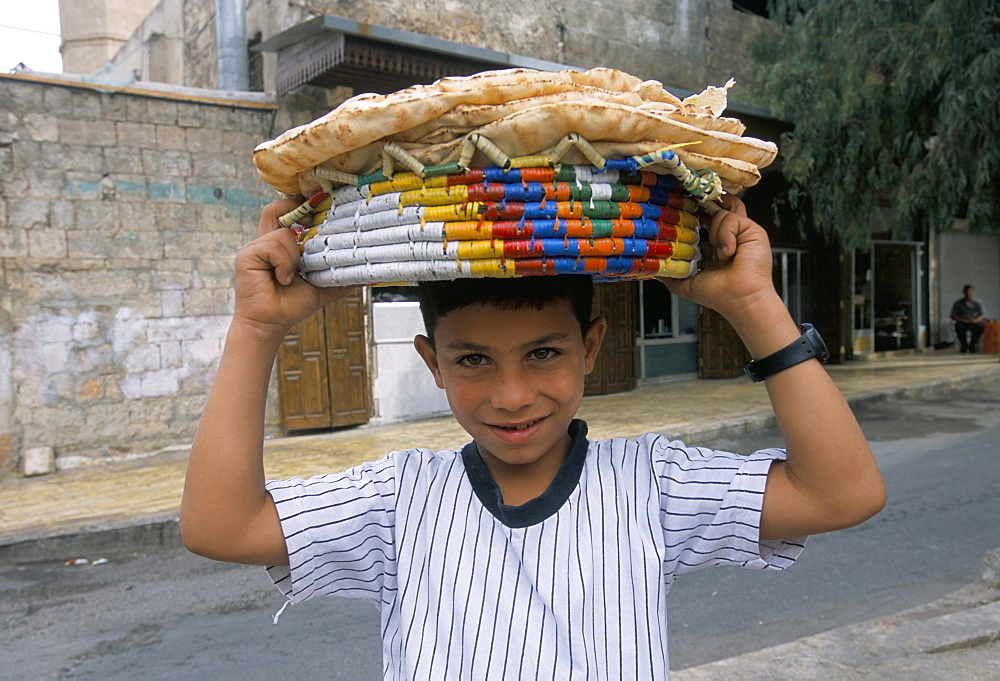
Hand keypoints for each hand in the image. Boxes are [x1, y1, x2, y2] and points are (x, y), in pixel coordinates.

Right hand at [232, 198, 356, 337]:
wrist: (270, 324)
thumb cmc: (290, 306)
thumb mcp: (321, 288)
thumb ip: (340, 278)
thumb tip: (369, 276)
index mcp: (279, 246)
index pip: (287, 213)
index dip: (301, 204)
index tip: (321, 201)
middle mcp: (265, 242)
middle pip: (277, 209)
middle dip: (298, 209)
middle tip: (315, 217)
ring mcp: (254, 247)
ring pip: (283, 233)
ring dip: (294, 256)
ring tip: (292, 277)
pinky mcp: (247, 255)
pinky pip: (274, 246)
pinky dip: (284, 263)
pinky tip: (283, 279)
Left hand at [658, 195, 776, 322]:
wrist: (739, 299)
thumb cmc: (720, 295)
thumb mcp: (687, 283)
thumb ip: (671, 274)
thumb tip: (654, 269)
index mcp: (720, 245)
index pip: (709, 219)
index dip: (698, 213)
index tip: (685, 211)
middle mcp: (732, 236)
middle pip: (720, 206)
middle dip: (706, 205)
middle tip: (695, 211)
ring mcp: (743, 232)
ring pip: (723, 213)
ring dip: (716, 230)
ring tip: (720, 253)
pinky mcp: (753, 231)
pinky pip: (732, 219)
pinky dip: (726, 234)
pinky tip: (729, 252)